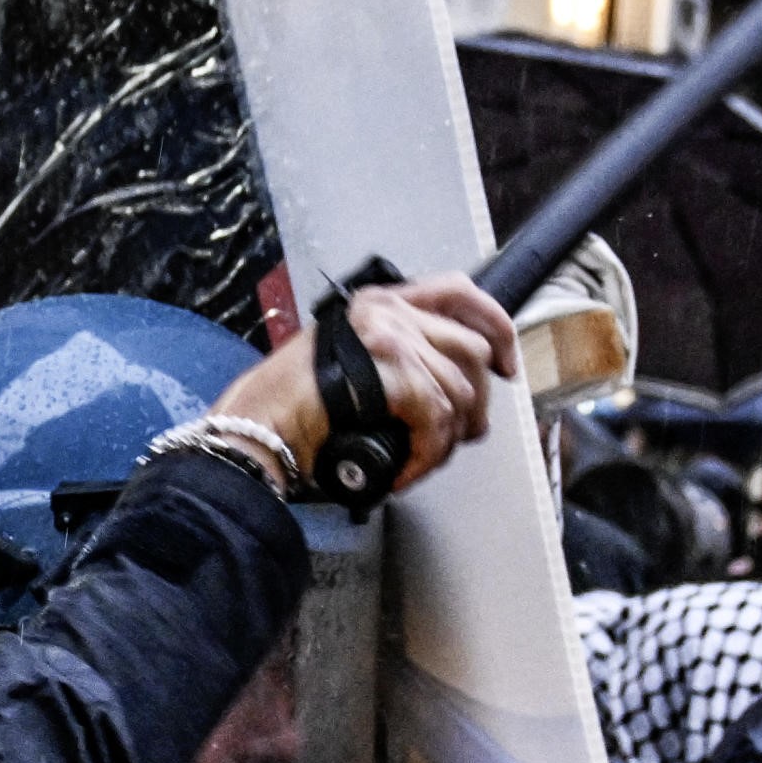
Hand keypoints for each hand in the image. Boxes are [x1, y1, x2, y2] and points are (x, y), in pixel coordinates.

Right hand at [212, 273, 516, 494]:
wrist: (258, 425)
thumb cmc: (290, 406)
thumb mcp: (348, 362)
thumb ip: (394, 358)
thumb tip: (447, 387)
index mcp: (379, 302)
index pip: (458, 292)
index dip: (495, 325)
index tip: (504, 363)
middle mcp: (388, 311)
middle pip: (470, 350)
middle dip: (475, 402)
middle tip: (464, 435)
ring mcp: (391, 336)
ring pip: (459, 392)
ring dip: (446, 439)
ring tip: (421, 460)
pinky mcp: (394, 370)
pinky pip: (437, 420)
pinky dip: (427, 455)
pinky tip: (406, 470)